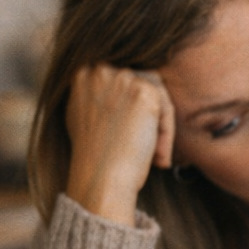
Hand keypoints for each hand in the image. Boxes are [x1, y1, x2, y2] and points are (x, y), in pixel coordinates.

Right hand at [64, 64, 176, 226]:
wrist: (101, 178)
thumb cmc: (94, 158)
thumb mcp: (84, 117)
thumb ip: (99, 97)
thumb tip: (123, 95)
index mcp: (82, 73)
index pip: (121, 78)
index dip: (132, 106)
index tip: (133, 133)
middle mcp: (99, 70)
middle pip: (141, 81)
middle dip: (149, 114)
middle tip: (148, 150)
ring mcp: (121, 78)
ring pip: (156, 94)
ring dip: (159, 124)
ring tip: (153, 156)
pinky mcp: (144, 91)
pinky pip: (166, 107)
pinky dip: (166, 133)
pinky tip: (157, 158)